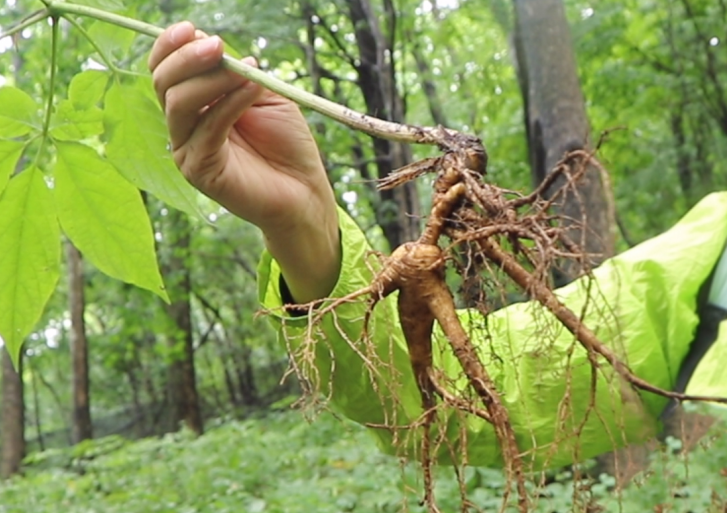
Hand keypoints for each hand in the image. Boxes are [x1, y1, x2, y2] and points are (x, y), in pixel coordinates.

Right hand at [149, 22, 340, 301]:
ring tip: (246, 68)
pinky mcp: (199, 171)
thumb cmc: (287, 144)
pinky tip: (253, 88)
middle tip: (217, 45)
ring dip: (212, 78)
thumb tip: (212, 43)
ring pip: (178, 103)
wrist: (304, 189)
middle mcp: (184, 127)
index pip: (164, 71)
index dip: (170, 46)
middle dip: (187, 58)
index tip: (191, 27)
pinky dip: (230, 102)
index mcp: (194, 106)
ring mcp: (187, 150)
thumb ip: (238, 72)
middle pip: (163, 82)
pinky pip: (207, 128)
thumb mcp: (264, 95)